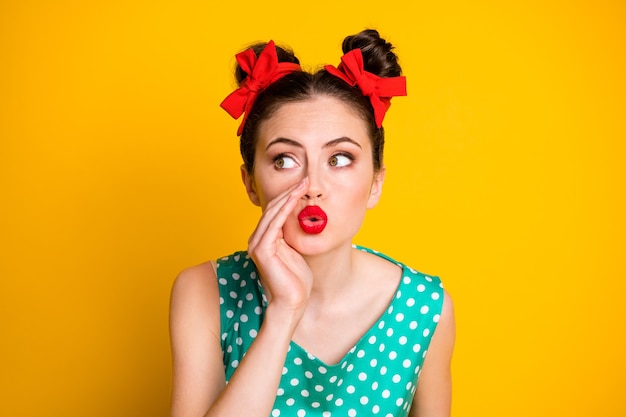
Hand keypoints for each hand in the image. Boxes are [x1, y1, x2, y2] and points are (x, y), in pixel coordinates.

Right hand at [247, 177, 312, 316]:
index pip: (275, 212)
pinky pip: (274, 224)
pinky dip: (284, 210)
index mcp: (265, 239)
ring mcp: (257, 244)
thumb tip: (302, 218)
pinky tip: (295, 199)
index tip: (304, 185)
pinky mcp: (262, 250)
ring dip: (288, 197)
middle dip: (289, 192)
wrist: (293, 302)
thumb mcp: (296, 251)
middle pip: (272, 209)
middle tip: (305, 180)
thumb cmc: (297, 281)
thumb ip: (293, 235)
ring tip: (302, 185)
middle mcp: (257, 240)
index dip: (289, 197)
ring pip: (272, 214)